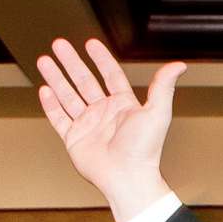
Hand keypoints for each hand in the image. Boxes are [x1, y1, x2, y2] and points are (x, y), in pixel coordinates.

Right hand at [33, 38, 182, 221]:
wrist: (127, 178)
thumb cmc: (145, 149)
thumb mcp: (157, 113)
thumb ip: (163, 86)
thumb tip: (179, 65)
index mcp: (124, 106)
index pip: (111, 75)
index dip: (101, 59)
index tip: (90, 43)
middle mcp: (105, 114)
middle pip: (84, 81)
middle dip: (71, 62)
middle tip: (58, 44)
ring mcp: (88, 126)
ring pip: (68, 96)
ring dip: (56, 78)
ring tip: (43, 60)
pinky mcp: (75, 140)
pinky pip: (59, 119)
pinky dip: (51, 105)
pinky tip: (44, 90)